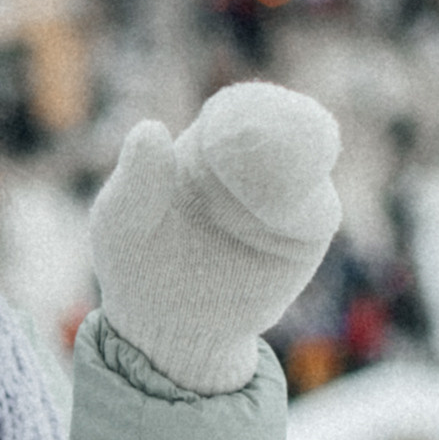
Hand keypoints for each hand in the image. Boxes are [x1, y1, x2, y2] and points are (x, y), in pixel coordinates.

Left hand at [89, 82, 341, 395]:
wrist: (168, 328)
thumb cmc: (137, 264)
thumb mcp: (121, 223)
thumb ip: (135, 180)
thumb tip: (150, 127)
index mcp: (210, 143)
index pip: (239, 111)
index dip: (242, 112)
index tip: (224, 125)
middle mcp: (255, 160)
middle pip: (286, 123)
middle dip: (279, 126)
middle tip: (257, 138)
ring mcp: (286, 195)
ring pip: (310, 161)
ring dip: (295, 163)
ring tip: (263, 185)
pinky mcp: (305, 234)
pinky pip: (317, 211)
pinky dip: (301, 205)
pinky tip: (279, 213)